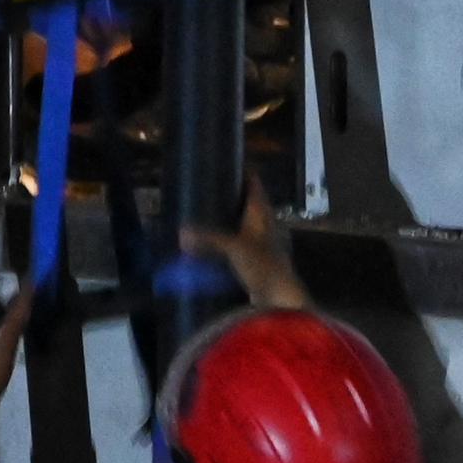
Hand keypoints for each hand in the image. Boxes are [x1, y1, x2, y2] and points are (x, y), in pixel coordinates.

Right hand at [182, 181, 307, 310]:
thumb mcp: (234, 247)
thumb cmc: (264, 265)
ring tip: (202, 214)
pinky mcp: (256, 262)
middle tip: (205, 189)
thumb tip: (181, 234)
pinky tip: (210, 245)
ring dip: (227, 220)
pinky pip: (238, 245)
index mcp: (262, 212)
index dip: (243, 170)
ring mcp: (261, 243)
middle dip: (230, 196)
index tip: (225, 162)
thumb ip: (208, 239)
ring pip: (242, 224)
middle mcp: (264, 223)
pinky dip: (226, 242)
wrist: (281, 299)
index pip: (254, 182)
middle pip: (248, 202)